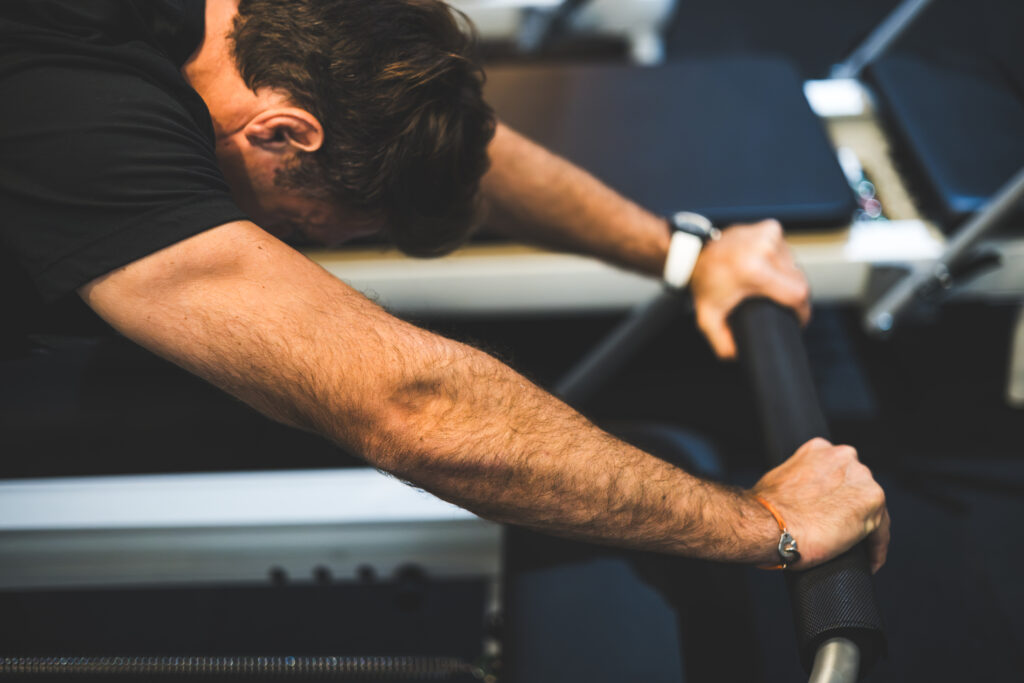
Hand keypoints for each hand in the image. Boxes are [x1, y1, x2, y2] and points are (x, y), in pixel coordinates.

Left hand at [689, 219, 809, 358]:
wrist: (694, 255)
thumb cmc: (703, 284)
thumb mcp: (709, 318)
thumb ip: (723, 343)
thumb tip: (740, 355)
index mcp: (754, 270)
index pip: (797, 294)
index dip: (802, 311)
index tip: (797, 320)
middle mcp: (764, 248)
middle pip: (799, 280)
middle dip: (793, 296)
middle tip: (776, 303)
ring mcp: (768, 234)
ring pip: (795, 265)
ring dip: (786, 278)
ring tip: (764, 284)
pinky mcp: (770, 227)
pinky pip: (787, 252)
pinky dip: (781, 262)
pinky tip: (765, 267)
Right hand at [751, 438, 889, 572]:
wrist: (769, 524)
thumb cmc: (767, 510)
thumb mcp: (781, 481)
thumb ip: (800, 482)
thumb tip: (802, 500)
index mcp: (820, 450)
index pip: (839, 477)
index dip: (836, 498)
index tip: (830, 515)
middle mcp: (844, 457)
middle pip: (858, 490)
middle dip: (851, 512)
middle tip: (839, 535)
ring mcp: (860, 477)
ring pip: (874, 511)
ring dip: (865, 532)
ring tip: (854, 553)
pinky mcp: (873, 501)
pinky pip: (881, 531)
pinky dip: (876, 549)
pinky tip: (869, 563)